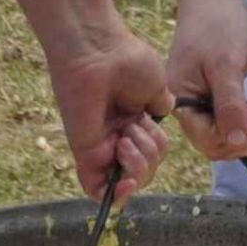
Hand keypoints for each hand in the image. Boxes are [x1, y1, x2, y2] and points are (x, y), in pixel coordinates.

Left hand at [46, 20, 173, 202]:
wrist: (99, 52)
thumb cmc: (126, 60)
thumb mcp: (156, 86)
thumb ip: (159, 109)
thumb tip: (161, 116)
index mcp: (135, 119)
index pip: (151, 154)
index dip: (156, 153)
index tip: (151, 129)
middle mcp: (118, 134)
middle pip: (144, 171)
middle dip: (151, 157)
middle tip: (136, 129)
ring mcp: (101, 145)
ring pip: (127, 182)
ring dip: (138, 167)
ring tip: (125, 138)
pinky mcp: (85, 153)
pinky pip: (96, 188)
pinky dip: (113, 193)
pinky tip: (124, 179)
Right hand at [166, 0, 246, 160]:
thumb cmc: (218, 27)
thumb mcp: (228, 67)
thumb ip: (230, 106)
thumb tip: (236, 143)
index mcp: (179, 99)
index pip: (203, 140)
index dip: (228, 141)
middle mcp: (181, 102)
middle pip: (207, 139)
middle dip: (233, 135)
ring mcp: (192, 96)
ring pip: (214, 128)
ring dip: (235, 124)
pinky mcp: (203, 89)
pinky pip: (217, 114)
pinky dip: (233, 113)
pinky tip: (242, 98)